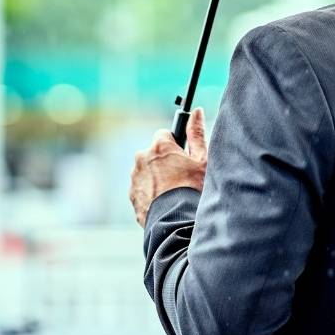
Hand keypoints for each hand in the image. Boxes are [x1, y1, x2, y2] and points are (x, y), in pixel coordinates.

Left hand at [129, 107, 206, 226]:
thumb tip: (196, 112)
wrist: (177, 223)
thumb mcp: (202, 161)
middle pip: (154, 153)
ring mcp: (135, 177)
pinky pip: (142, 188)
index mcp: (159, 146)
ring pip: (147, 171)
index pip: (164, 135)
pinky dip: (151, 193)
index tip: (183, 157)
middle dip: (164, 162)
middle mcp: (142, 157)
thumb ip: (197, 134)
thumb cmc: (193, 190)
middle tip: (181, 178)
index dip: (175, 145)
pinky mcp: (132, 194)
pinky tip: (165, 203)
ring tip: (173, 193)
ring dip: (157, 178)